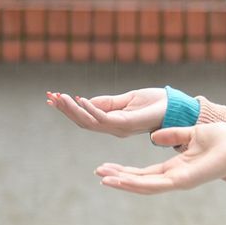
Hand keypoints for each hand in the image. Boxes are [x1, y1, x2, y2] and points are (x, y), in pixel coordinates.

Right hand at [47, 88, 167, 137]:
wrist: (175, 107)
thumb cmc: (155, 102)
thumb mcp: (128, 99)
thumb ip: (108, 102)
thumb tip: (86, 101)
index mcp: (112, 121)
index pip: (85, 116)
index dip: (69, 108)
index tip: (53, 98)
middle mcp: (112, 127)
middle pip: (82, 121)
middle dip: (65, 110)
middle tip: (49, 97)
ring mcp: (118, 127)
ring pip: (88, 121)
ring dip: (72, 109)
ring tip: (58, 98)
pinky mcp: (125, 124)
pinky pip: (103, 118)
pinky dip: (90, 109)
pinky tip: (80, 100)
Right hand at [95, 123, 225, 193]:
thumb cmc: (223, 139)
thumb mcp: (192, 135)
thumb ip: (173, 136)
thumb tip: (156, 137)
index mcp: (176, 168)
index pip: (145, 173)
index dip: (125, 172)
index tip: (107, 167)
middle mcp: (175, 177)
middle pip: (140, 181)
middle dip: (119, 178)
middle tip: (98, 173)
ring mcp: (178, 182)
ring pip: (144, 186)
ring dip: (123, 183)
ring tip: (103, 179)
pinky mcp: (183, 182)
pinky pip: (155, 184)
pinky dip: (136, 183)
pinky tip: (120, 180)